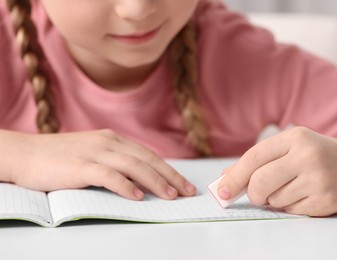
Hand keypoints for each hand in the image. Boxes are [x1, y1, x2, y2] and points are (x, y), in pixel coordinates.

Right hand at [0, 129, 195, 199]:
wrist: (25, 153)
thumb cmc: (58, 157)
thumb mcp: (92, 153)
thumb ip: (114, 161)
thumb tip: (139, 179)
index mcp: (113, 139)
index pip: (148, 155)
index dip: (169, 169)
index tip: (183, 183)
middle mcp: (108, 142)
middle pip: (147, 159)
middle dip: (171, 176)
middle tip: (187, 192)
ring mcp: (95, 152)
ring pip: (134, 166)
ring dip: (156, 182)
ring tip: (171, 196)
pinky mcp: (81, 166)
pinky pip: (109, 176)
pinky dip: (126, 186)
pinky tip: (138, 197)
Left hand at [218, 127, 336, 215]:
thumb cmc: (318, 154)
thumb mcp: (290, 147)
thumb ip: (258, 160)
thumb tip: (226, 176)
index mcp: (295, 138)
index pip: (253, 158)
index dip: (234, 176)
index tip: (222, 190)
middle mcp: (307, 157)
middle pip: (260, 183)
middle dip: (252, 193)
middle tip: (257, 194)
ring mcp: (318, 180)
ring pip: (274, 200)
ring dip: (274, 199)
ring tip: (292, 187)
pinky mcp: (325, 202)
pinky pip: (291, 211)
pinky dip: (290, 206)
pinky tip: (304, 194)